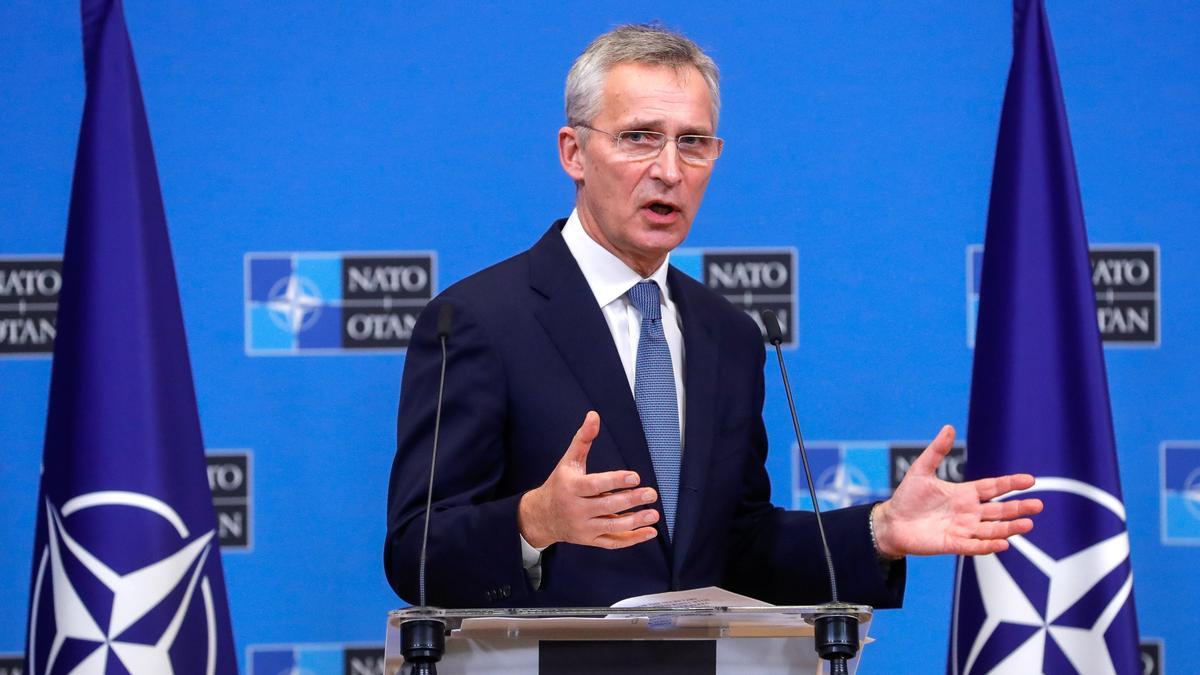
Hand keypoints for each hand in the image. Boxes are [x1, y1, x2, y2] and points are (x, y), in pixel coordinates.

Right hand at [518, 411, 659, 548]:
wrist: (541, 516)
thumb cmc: (559, 484)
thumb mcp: (568, 461)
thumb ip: (583, 439)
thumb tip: (594, 415)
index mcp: (572, 488)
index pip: (595, 485)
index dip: (615, 481)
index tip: (635, 477)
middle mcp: (577, 509)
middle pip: (606, 506)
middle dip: (630, 501)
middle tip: (651, 493)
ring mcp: (584, 527)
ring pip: (612, 527)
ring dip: (635, 522)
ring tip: (654, 513)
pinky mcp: (590, 540)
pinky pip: (612, 542)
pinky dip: (632, 540)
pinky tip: (649, 532)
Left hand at [871, 425, 1043, 557]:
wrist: (891, 522)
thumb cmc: (907, 497)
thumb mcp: (921, 470)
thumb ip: (937, 451)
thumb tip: (949, 427)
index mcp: (964, 494)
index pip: (993, 488)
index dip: (1011, 484)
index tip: (1030, 480)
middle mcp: (968, 513)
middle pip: (999, 510)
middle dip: (1018, 508)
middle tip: (1039, 505)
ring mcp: (962, 529)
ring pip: (992, 529)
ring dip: (1010, 528)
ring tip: (1028, 525)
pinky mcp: (953, 544)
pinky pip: (974, 546)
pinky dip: (988, 545)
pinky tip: (1004, 543)